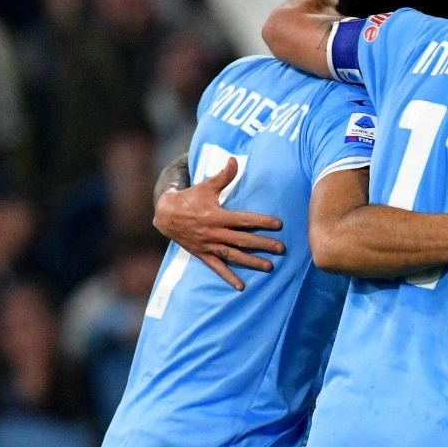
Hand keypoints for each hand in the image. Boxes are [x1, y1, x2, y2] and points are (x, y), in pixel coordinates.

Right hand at [154, 157, 285, 290]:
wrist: (165, 215)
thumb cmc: (189, 199)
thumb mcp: (206, 186)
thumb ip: (223, 176)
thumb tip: (234, 160)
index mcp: (217, 216)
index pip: (244, 220)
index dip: (262, 222)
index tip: (278, 224)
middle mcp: (215, 233)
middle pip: (243, 240)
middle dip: (263, 245)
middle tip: (282, 249)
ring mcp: (209, 246)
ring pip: (234, 256)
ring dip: (252, 262)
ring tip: (269, 267)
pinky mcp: (203, 254)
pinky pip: (217, 268)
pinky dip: (229, 277)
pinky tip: (241, 286)